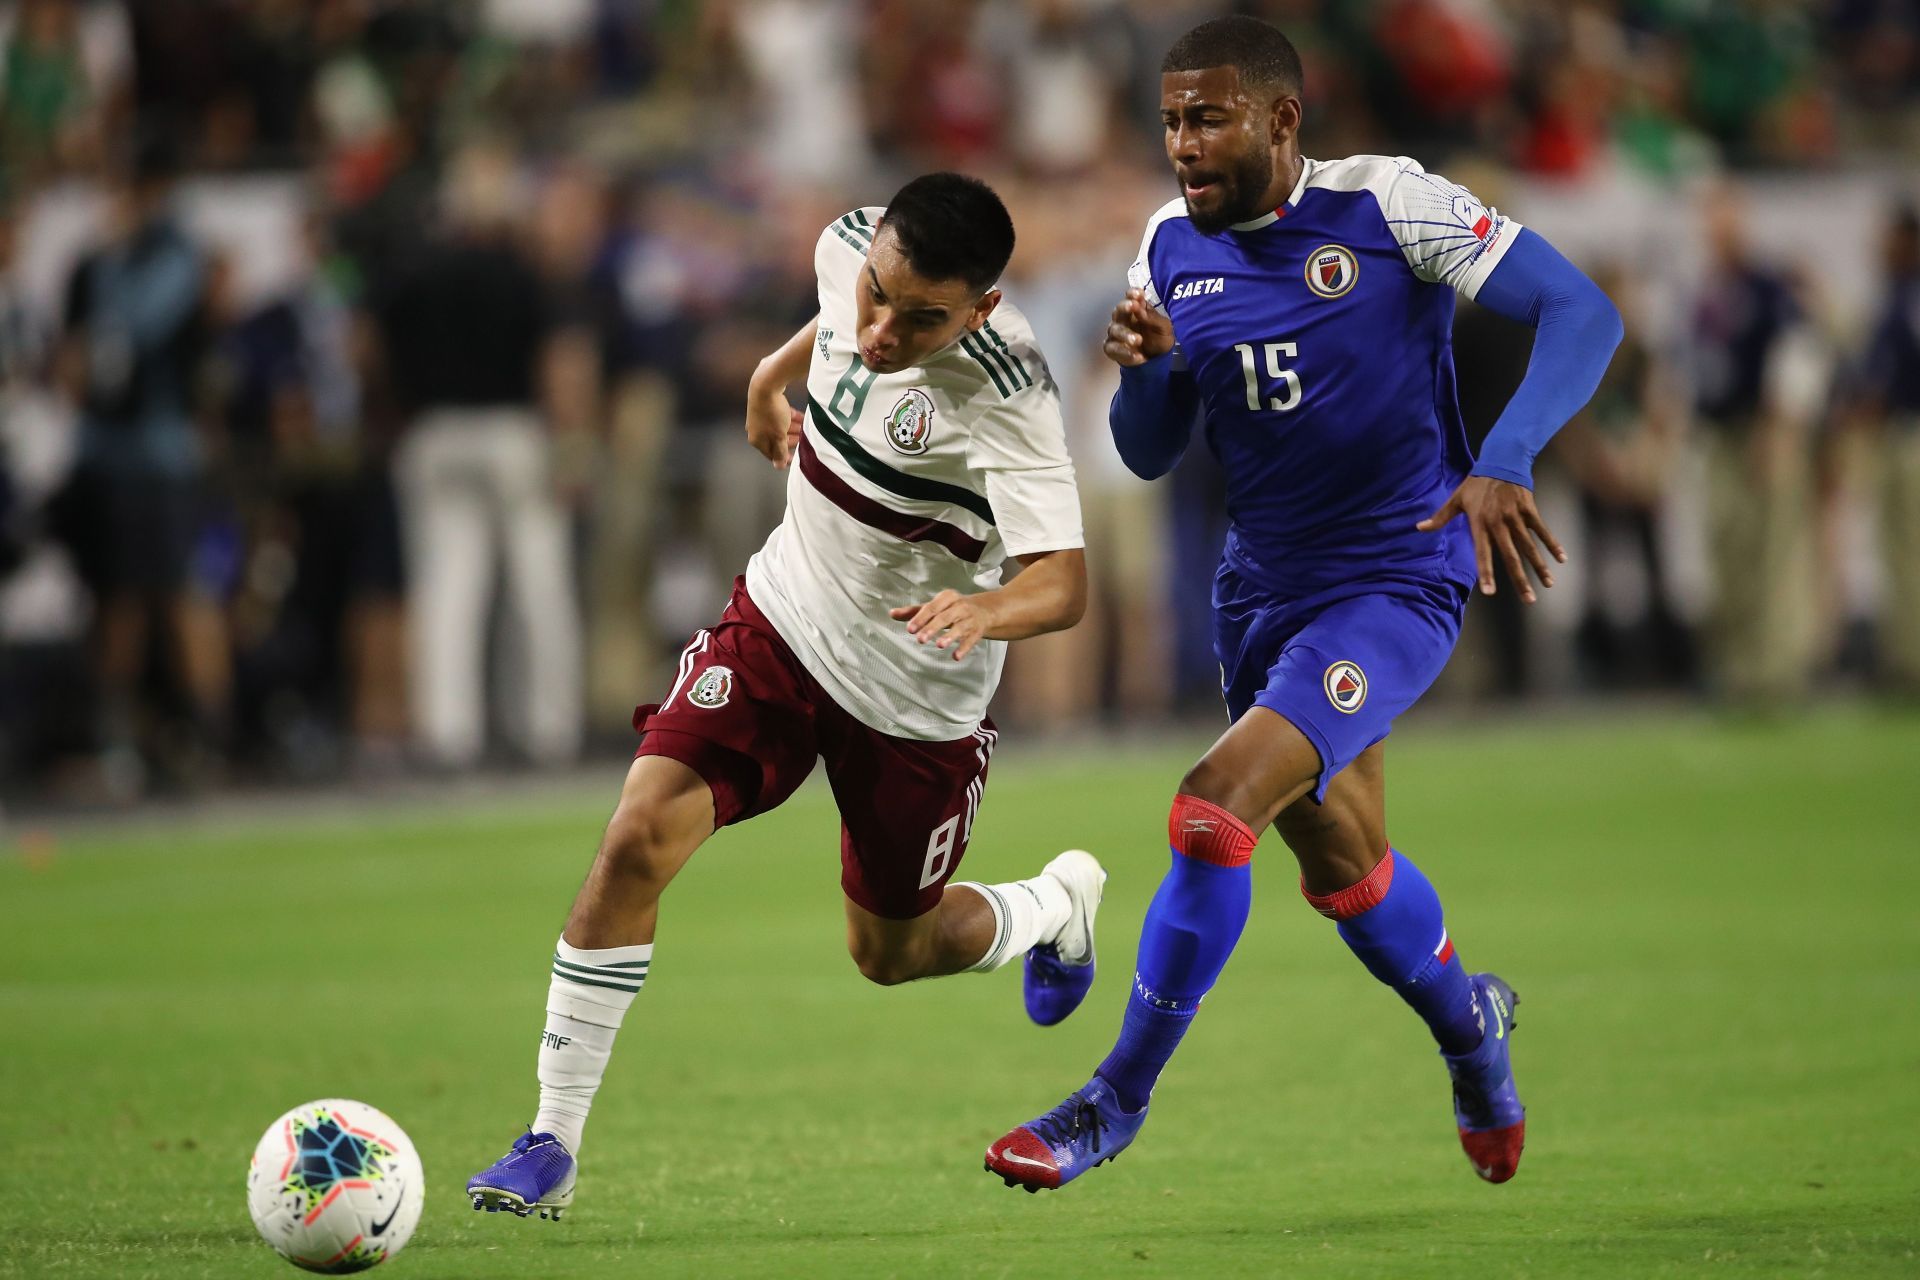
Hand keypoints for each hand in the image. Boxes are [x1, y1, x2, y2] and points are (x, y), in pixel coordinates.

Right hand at [745, 386, 802, 468]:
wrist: (766, 385)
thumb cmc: (772, 414)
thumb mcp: (778, 436)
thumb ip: (780, 451)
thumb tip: (779, 466)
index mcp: (756, 439)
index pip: (771, 454)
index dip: (785, 457)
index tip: (797, 457)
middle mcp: (756, 429)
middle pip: (776, 440)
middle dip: (792, 440)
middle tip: (805, 440)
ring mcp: (761, 417)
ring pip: (780, 427)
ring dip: (794, 429)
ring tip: (806, 429)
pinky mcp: (767, 405)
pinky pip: (781, 416)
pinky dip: (792, 418)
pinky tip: (803, 418)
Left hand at [889, 589, 994, 660]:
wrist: (983, 610)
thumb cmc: (951, 608)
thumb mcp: (934, 606)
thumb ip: (913, 611)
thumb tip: (891, 613)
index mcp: (947, 597)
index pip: (931, 607)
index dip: (920, 618)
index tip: (910, 629)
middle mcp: (959, 606)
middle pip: (944, 617)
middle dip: (932, 628)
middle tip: (920, 639)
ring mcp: (969, 619)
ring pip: (959, 627)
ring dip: (950, 636)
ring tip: (939, 645)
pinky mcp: (977, 631)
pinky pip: (971, 640)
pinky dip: (964, 648)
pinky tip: (956, 657)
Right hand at [1103, 288, 1175, 367]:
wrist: (1158, 359)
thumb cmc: (1159, 338)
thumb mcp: (1164, 327)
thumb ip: (1153, 318)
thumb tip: (1140, 309)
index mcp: (1136, 310)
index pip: (1131, 297)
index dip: (1132, 294)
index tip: (1139, 294)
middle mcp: (1123, 319)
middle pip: (1118, 310)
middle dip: (1125, 307)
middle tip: (1133, 306)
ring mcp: (1116, 334)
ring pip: (1115, 330)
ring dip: (1126, 334)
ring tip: (1139, 340)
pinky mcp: (1112, 349)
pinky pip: (1114, 349)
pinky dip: (1126, 353)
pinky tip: (1139, 357)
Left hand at [1417, 476, 1565, 602]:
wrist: (1501, 461)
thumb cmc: (1476, 484)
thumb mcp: (1456, 499)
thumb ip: (1440, 517)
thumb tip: (1418, 528)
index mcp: (1479, 523)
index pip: (1482, 553)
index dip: (1486, 572)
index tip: (1489, 592)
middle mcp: (1498, 523)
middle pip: (1511, 556)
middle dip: (1520, 580)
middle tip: (1529, 600)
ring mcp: (1516, 517)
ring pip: (1529, 547)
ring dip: (1540, 566)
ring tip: (1548, 584)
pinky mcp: (1529, 510)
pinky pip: (1542, 530)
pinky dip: (1553, 544)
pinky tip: (1562, 559)